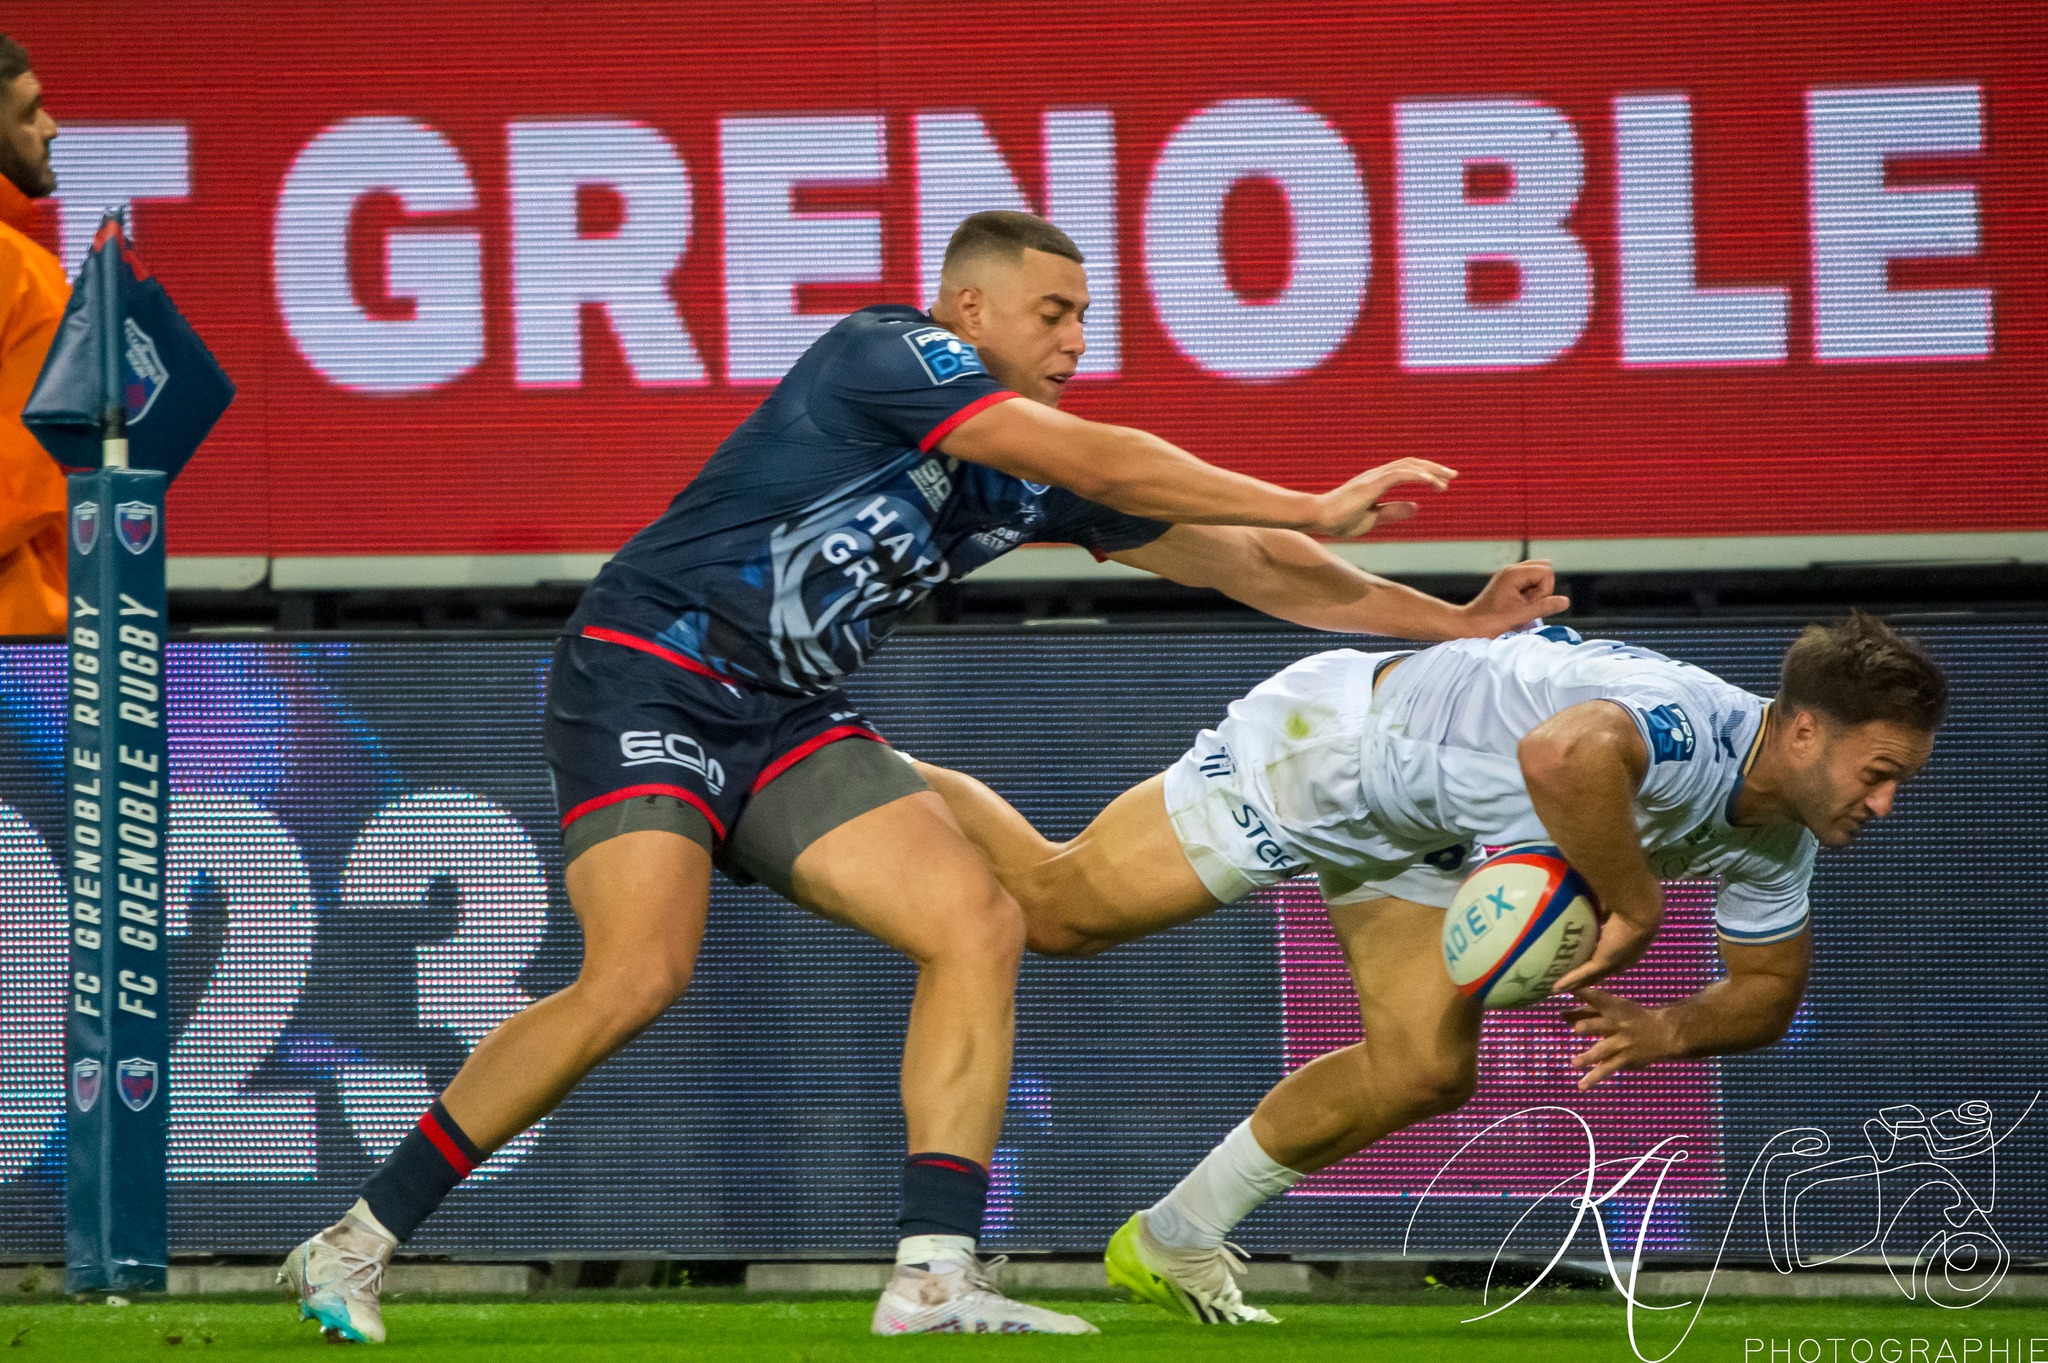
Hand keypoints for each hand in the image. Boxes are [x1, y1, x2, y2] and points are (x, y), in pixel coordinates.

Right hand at [1307, 459, 1456, 537]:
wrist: (1317, 517)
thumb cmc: (1339, 519)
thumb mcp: (1372, 518)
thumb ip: (1394, 512)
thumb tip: (1417, 507)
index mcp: (1376, 482)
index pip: (1406, 470)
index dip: (1426, 472)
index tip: (1444, 481)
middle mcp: (1376, 475)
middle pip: (1410, 463)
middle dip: (1434, 468)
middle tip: (1453, 475)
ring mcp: (1373, 478)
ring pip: (1407, 466)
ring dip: (1430, 471)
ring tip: (1447, 480)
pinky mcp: (1371, 484)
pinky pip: (1399, 475)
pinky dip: (1417, 476)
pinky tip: (1431, 482)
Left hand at [1455, 560, 1570, 636]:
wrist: (1468, 625)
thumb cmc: (1489, 622)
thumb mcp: (1520, 616)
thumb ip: (1544, 607)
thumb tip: (1565, 601)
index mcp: (1514, 574)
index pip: (1547, 572)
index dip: (1545, 590)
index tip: (1530, 604)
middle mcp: (1512, 570)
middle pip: (1544, 568)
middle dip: (1543, 588)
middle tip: (1528, 604)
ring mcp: (1509, 575)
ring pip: (1537, 576)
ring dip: (1536, 592)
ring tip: (1522, 606)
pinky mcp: (1508, 583)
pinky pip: (1528, 582)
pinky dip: (1529, 594)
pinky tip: (1518, 606)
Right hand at [1553, 892, 1662, 993]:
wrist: (1639, 906)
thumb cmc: (1631, 897)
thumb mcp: (1612, 903)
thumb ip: (1600, 905)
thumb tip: (1586, 893)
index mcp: (1630, 940)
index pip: (1613, 952)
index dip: (1601, 954)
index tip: (1589, 954)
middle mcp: (1624, 955)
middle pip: (1604, 971)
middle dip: (1590, 975)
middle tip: (1573, 976)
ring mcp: (1614, 961)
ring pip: (1592, 977)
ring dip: (1578, 983)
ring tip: (1560, 988)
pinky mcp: (1604, 963)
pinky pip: (1583, 974)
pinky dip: (1569, 981)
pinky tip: (1555, 987)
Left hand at [1563, 987, 1682, 1089]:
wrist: (1664, 1033)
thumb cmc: (1630, 1017)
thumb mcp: (1612, 1010)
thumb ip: (1586, 1012)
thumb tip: (1560, 1015)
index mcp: (1614, 1007)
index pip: (1597, 997)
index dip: (1583, 993)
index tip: (1566, 991)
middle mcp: (1618, 1025)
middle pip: (1602, 1025)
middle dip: (1590, 1026)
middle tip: (1577, 1028)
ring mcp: (1622, 1043)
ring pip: (1604, 1050)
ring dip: (1589, 1057)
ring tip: (1574, 1063)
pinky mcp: (1625, 1059)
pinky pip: (1608, 1069)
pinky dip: (1594, 1078)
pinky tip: (1581, 1086)